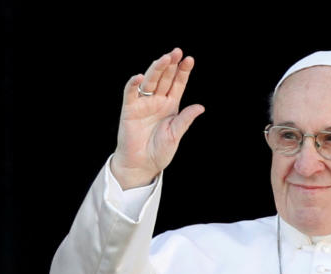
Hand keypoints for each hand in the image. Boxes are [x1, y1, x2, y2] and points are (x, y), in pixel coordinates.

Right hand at [110, 48, 204, 189]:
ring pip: (149, 81)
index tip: (189, 59)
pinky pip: (130, 94)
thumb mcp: (176, 135)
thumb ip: (185, 119)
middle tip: (177, 52)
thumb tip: (200, 107)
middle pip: (164, 78)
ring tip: (164, 59)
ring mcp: (143, 103)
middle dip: (171, 65)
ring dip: (156, 70)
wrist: (142, 164)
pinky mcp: (130, 109)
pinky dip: (133, 85)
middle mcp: (157, 101)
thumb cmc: (160, 151)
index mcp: (171, 105)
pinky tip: (139, 76)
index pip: (177, 84)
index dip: (183, 72)